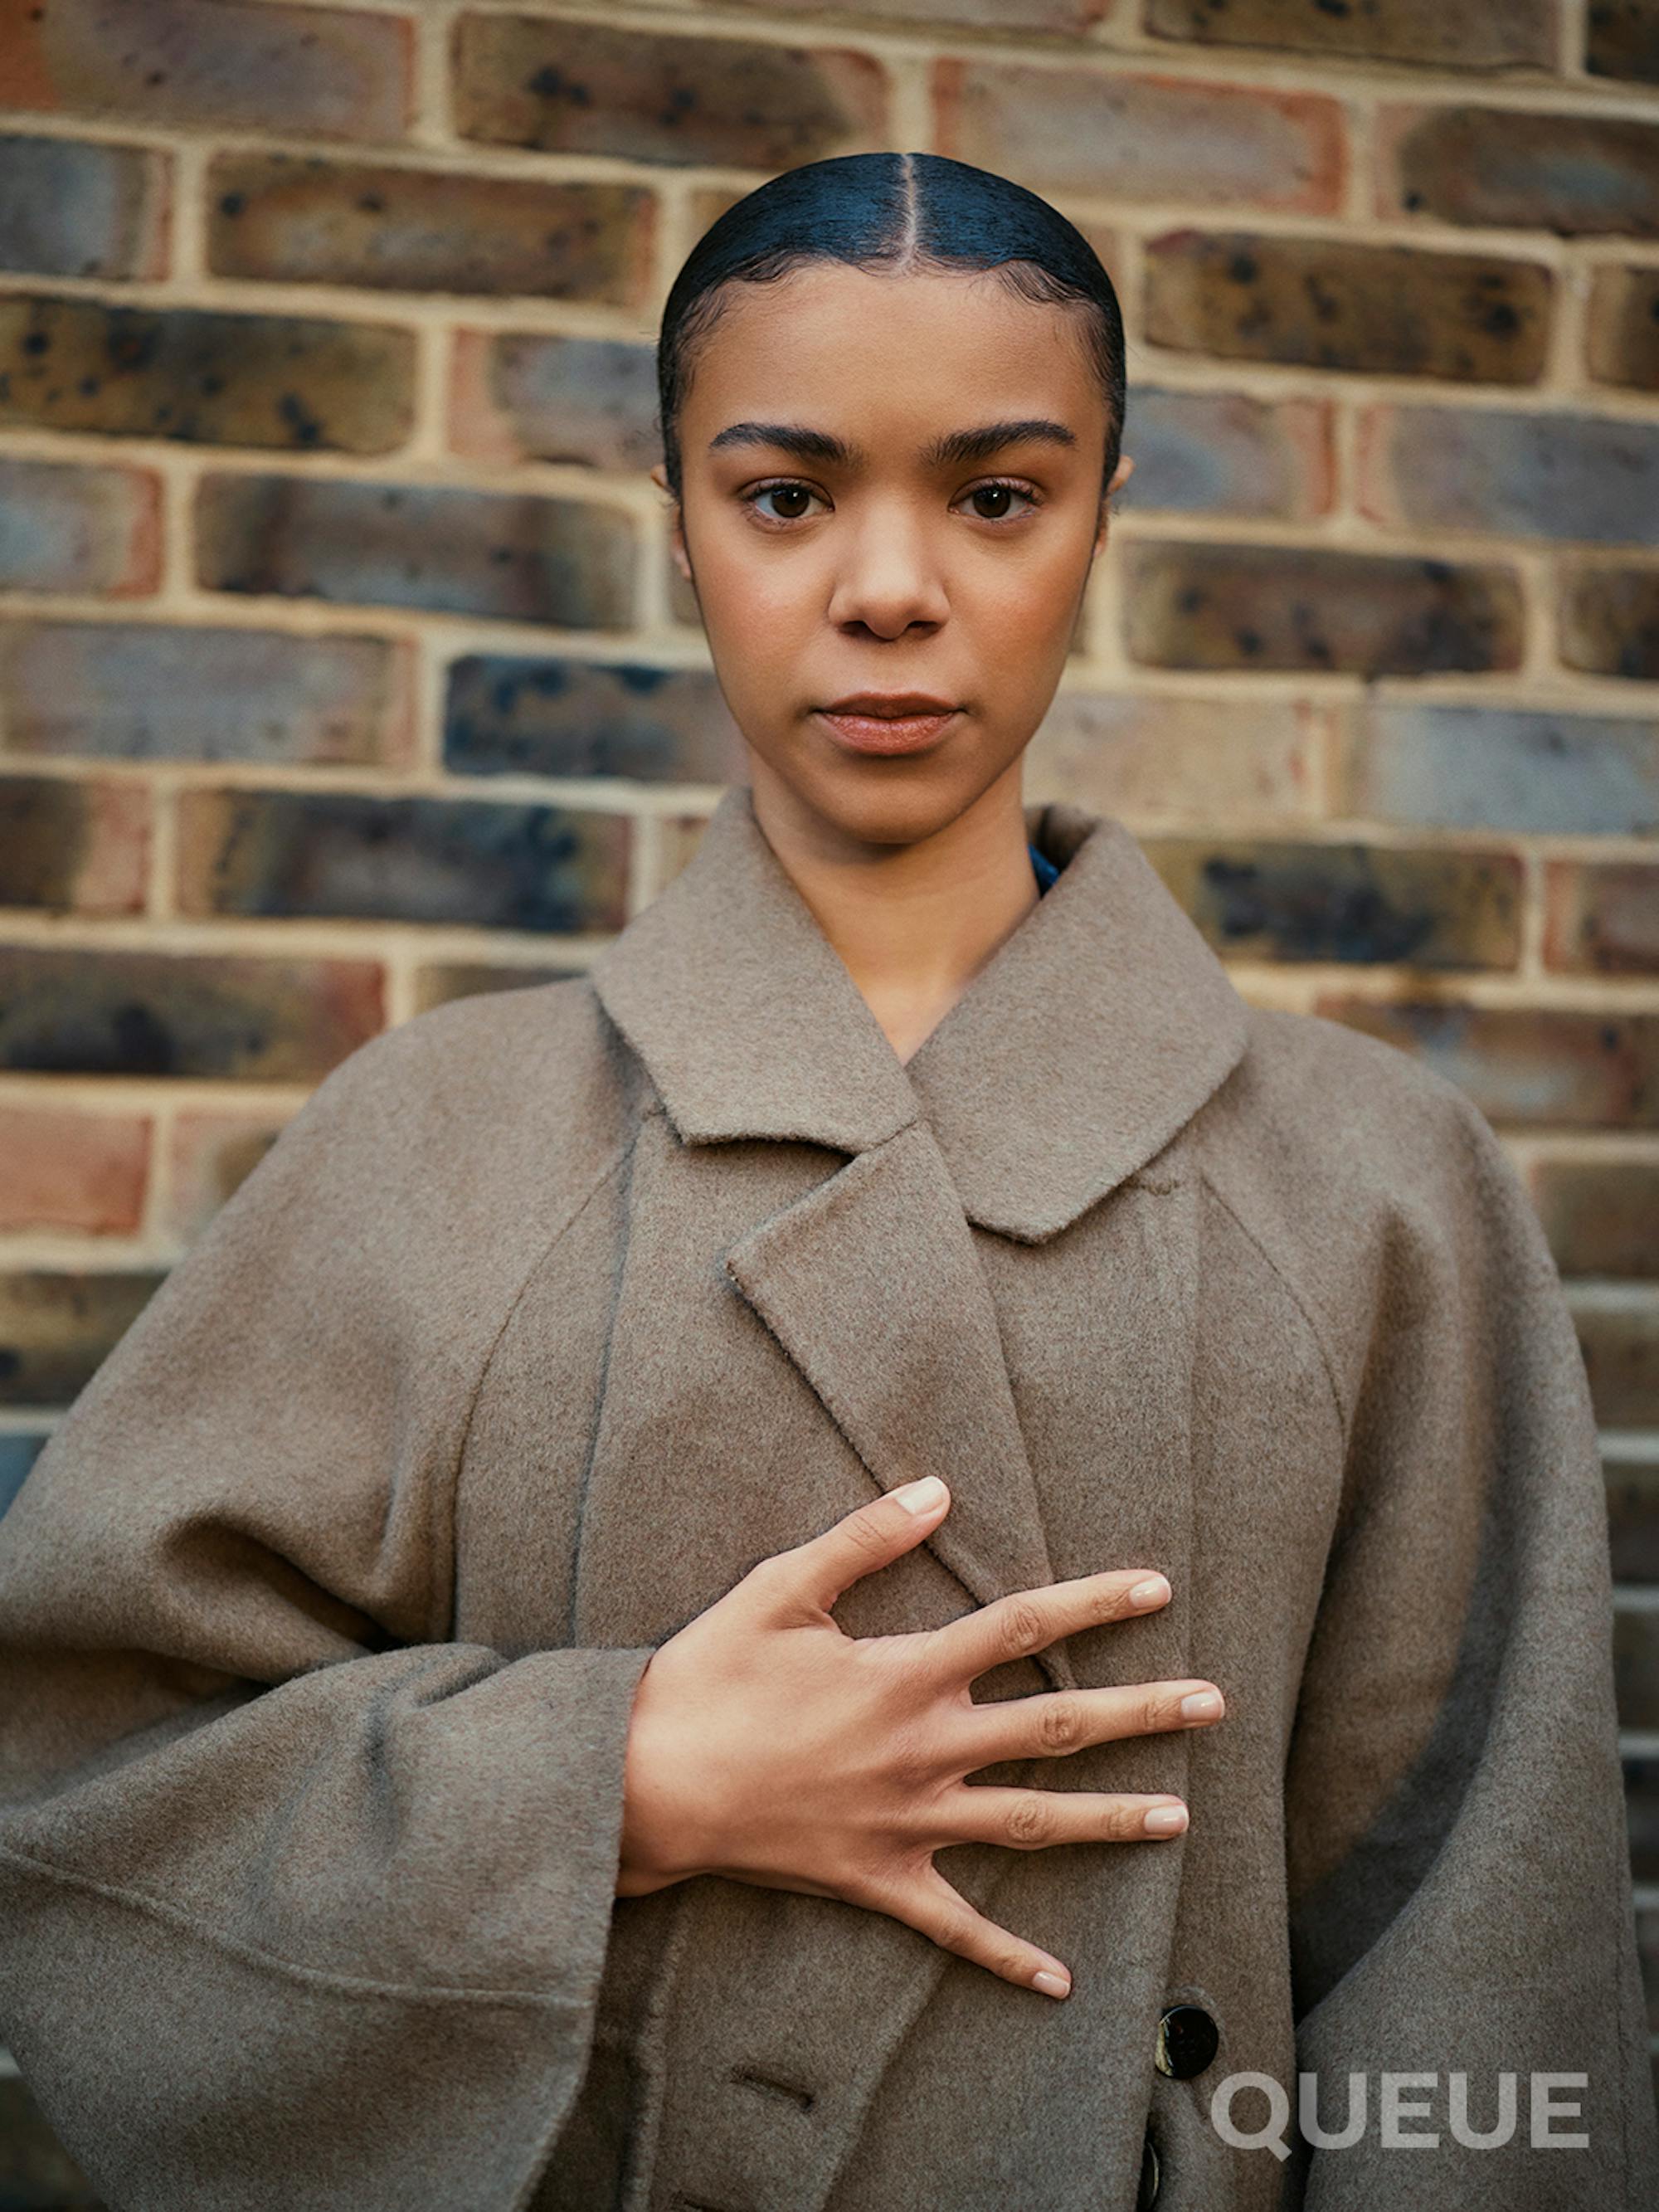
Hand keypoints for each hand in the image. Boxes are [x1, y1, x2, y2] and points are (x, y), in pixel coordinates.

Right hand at [616, 1475, 1225, 1998]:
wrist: (647, 1781)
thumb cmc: (708, 1678)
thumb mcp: (780, 1589)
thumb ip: (865, 1539)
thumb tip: (939, 1488)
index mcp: (905, 1672)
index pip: (1020, 1626)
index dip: (1091, 1604)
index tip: (1157, 1591)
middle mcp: (924, 1748)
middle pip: (1055, 1726)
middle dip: (1141, 1713)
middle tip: (1214, 1703)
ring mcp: (908, 1821)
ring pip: (1031, 1822)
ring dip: (1111, 1819)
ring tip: (1181, 1817)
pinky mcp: (879, 1880)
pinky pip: (957, 1924)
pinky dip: (1009, 1954)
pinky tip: (1062, 1979)